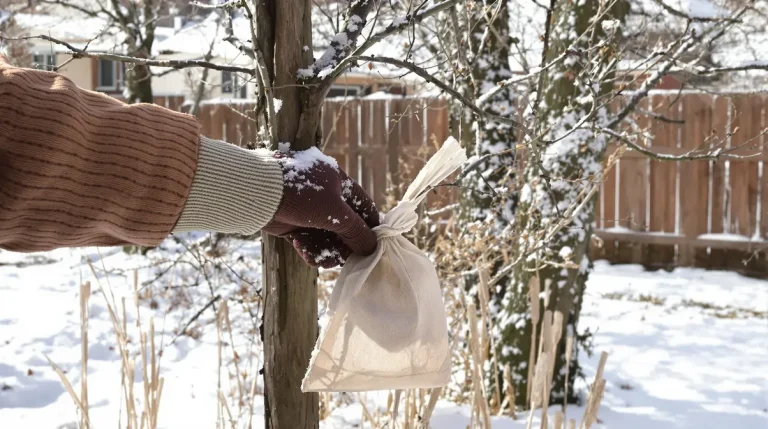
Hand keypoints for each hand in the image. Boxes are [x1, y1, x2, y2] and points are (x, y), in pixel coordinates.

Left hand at [262, 147, 379, 267]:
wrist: (258, 195)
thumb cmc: (300, 194)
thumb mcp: (334, 211)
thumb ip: (356, 230)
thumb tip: (373, 248)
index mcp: (339, 183)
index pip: (364, 207)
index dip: (372, 228)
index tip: (375, 248)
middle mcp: (326, 196)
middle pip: (346, 228)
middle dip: (345, 246)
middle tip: (345, 261)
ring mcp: (309, 212)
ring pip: (328, 239)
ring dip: (326, 251)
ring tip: (319, 258)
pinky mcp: (294, 225)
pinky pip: (310, 242)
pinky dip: (310, 250)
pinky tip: (304, 250)